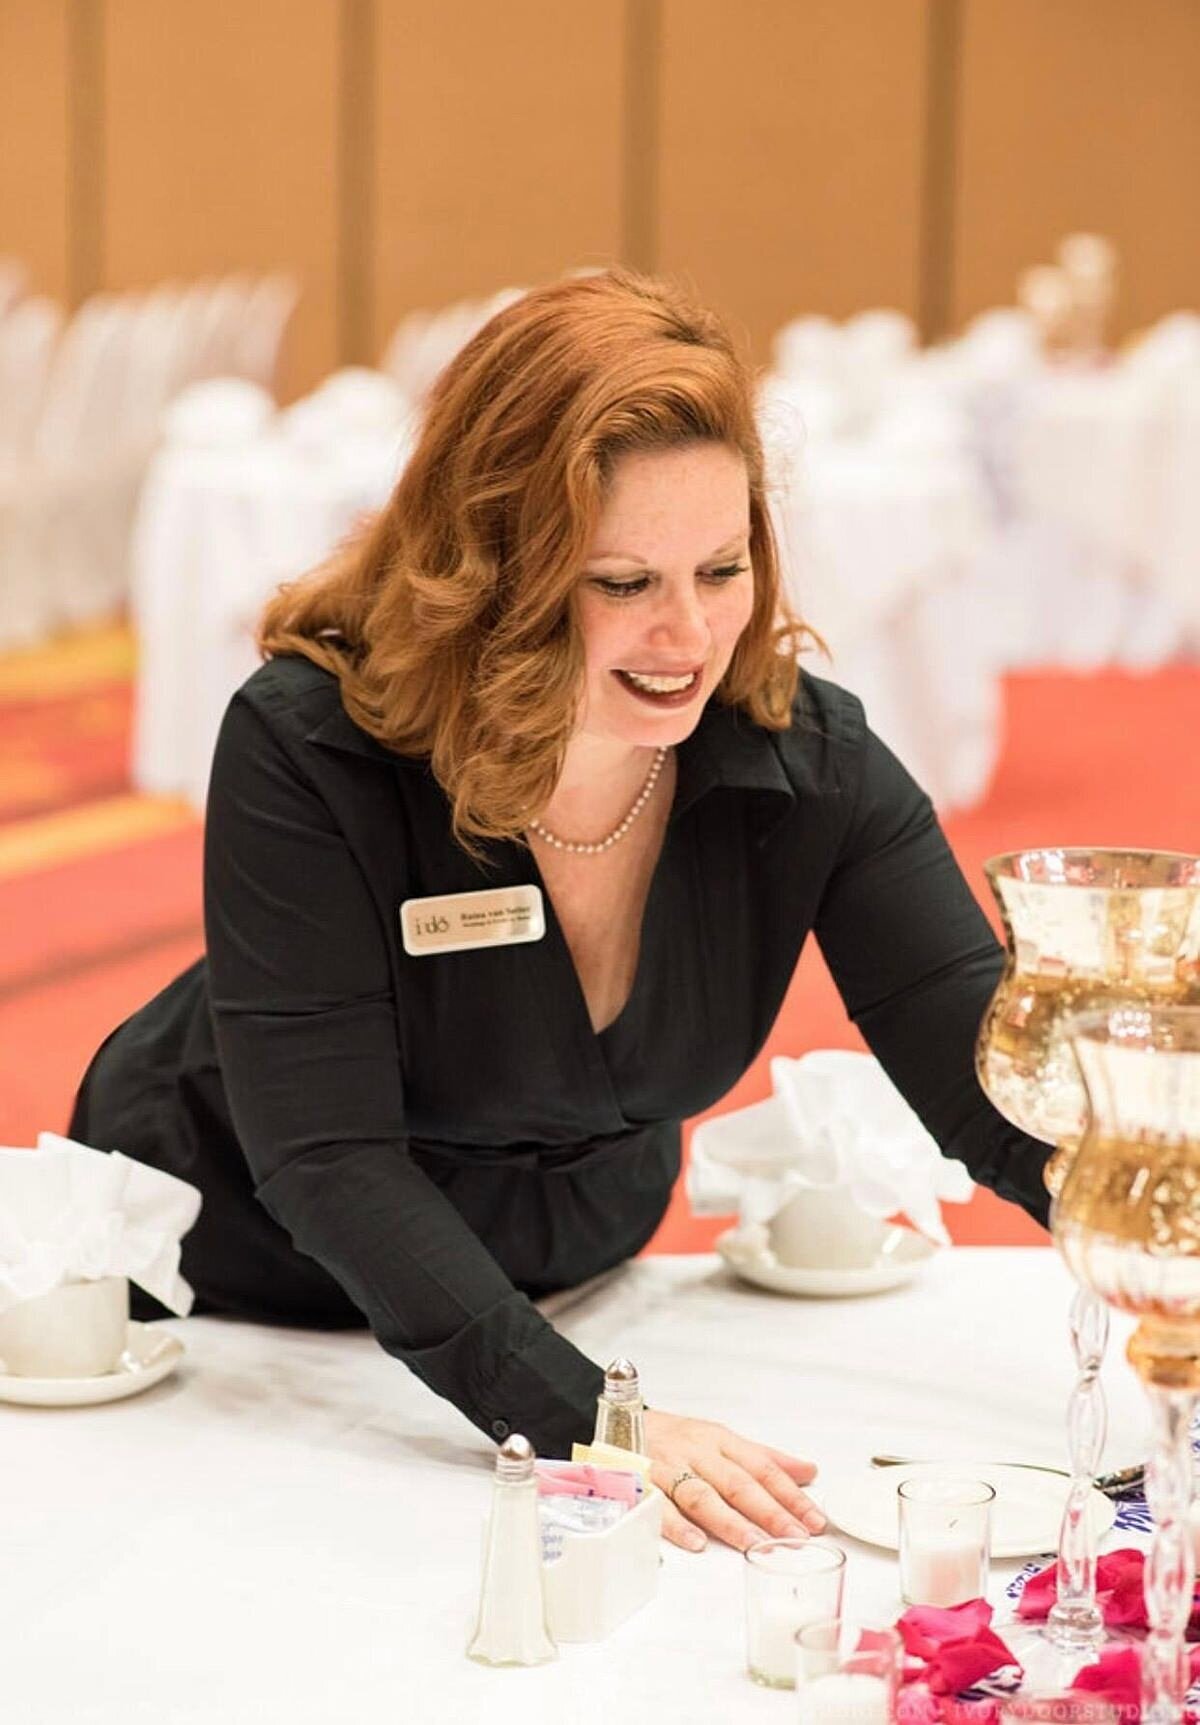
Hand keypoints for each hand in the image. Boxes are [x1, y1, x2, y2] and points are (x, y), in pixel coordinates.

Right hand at [643, 1408, 824, 1552]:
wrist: (619, 1422)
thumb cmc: (675, 1436)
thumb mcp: (721, 1438)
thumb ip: (764, 1457)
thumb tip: (808, 1471)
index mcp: (720, 1440)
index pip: (762, 1468)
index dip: (790, 1494)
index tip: (813, 1520)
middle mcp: (697, 1452)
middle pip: (737, 1482)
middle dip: (769, 1511)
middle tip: (794, 1537)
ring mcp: (668, 1467)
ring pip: (702, 1494)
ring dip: (730, 1522)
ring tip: (756, 1545)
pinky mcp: (641, 1482)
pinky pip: (660, 1505)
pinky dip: (678, 1524)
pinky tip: (697, 1542)